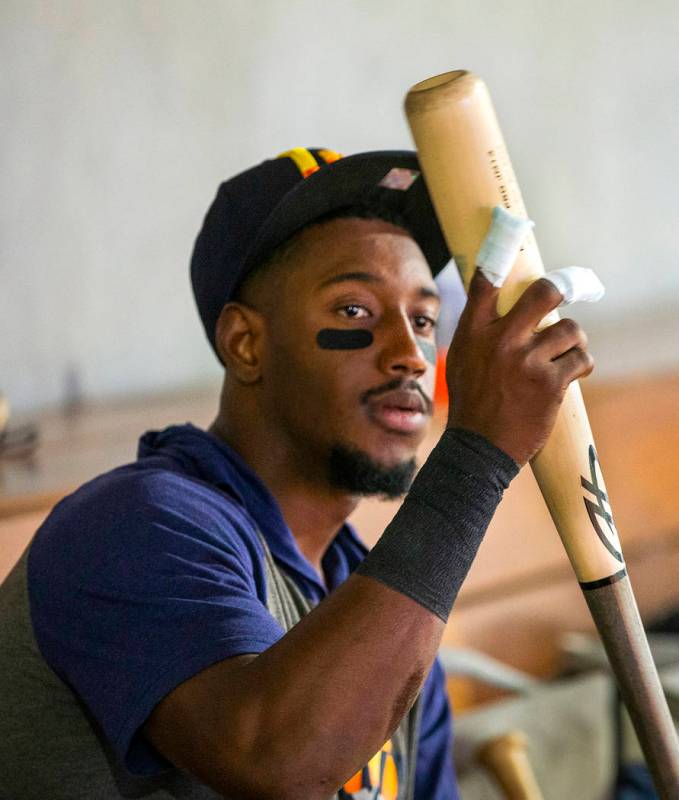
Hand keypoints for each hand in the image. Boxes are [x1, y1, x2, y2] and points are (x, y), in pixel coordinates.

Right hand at [446, 269, 593, 465]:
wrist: (477, 448)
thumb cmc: (471, 403)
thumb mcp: (462, 361)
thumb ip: (481, 333)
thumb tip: (503, 309)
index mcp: (474, 332)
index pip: (486, 281)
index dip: (499, 252)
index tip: (511, 230)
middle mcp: (500, 340)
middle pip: (545, 293)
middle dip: (562, 288)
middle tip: (571, 289)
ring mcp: (527, 361)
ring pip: (570, 330)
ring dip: (572, 342)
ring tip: (563, 356)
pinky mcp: (550, 382)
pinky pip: (581, 359)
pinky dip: (580, 365)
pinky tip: (570, 374)